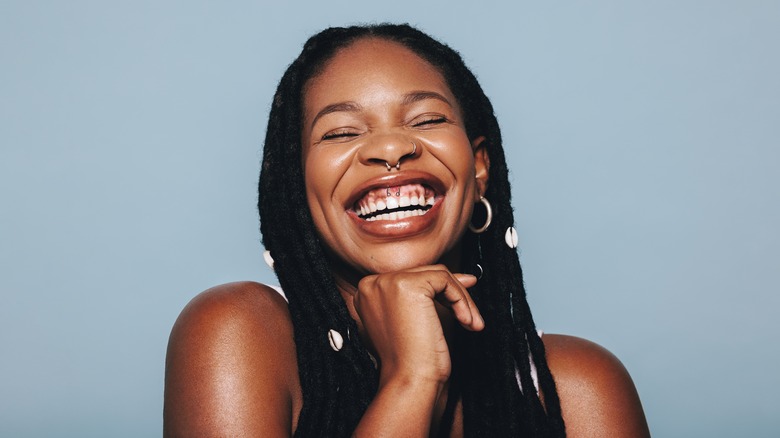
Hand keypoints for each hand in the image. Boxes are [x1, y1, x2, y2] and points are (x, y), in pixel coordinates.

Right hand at [351, 265, 483, 385]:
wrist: (409, 379)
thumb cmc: (412, 360)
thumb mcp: (418, 320)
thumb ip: (434, 296)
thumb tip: (468, 276)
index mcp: (368, 293)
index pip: (411, 278)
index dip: (439, 290)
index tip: (460, 302)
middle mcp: (372, 284)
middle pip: (424, 274)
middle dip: (453, 293)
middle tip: (470, 313)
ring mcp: (387, 282)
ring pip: (437, 275)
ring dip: (461, 299)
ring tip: (470, 323)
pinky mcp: (407, 285)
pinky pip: (445, 280)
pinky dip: (461, 300)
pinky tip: (465, 321)